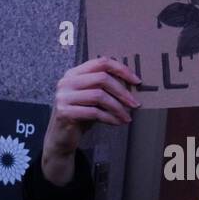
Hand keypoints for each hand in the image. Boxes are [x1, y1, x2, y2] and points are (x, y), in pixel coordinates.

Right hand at [42, 57, 140, 184]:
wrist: (61, 137)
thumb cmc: (81, 115)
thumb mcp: (92, 97)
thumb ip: (104, 87)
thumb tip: (132, 84)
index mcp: (74, 73)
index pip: (101, 62)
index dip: (121, 69)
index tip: (136, 81)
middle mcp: (67, 81)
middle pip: (102, 78)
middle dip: (122, 92)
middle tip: (135, 104)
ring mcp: (64, 96)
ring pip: (99, 95)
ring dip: (118, 107)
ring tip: (127, 117)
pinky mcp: (65, 112)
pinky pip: (94, 112)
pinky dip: (109, 118)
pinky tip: (117, 122)